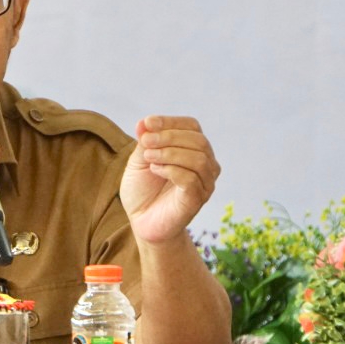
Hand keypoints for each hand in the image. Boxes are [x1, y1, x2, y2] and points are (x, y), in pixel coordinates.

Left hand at [121, 115, 219, 243]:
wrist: (142, 222)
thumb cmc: (142, 190)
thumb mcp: (139, 161)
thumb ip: (144, 142)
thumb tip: (144, 122)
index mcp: (192, 150)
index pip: (192, 126)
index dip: (170, 121)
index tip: (147, 123)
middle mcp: (205, 164)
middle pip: (198, 140)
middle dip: (169, 137)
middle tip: (145, 142)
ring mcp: (204, 183)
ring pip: (199, 158)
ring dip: (170, 153)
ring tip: (149, 158)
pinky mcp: (197, 200)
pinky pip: (192, 179)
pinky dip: (171, 170)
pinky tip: (155, 171)